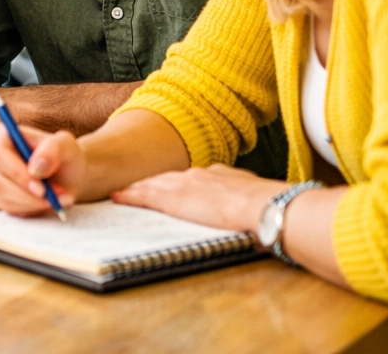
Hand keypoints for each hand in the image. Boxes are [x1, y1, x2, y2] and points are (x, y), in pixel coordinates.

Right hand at [0, 121, 83, 216]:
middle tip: (53, 199)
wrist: (68, 176)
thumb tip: (35, 166)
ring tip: (56, 199)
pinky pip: (7, 207)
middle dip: (27, 194)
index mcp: (2, 134)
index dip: (17, 173)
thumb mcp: (67, 145)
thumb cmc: (64, 157)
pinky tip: (45, 202)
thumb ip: (53, 149)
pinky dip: (29, 209)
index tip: (41, 189)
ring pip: (1, 196)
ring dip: (32, 203)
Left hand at [111, 164, 288, 234]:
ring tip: (121, 192)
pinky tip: (117, 197)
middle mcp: (198, 175)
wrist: (264, 206)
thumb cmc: (269, 209)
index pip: (190, 178)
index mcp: (219, 175)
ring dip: (137, 188)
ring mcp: (183, 185)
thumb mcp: (256, 198)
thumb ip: (246, 200)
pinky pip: (145, 196)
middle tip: (135, 186)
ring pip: (152, 185)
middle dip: (151, 182)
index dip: (176, 182)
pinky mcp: (173, 199)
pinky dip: (129, 196)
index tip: (169, 186)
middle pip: (167, 178)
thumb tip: (251, 212)